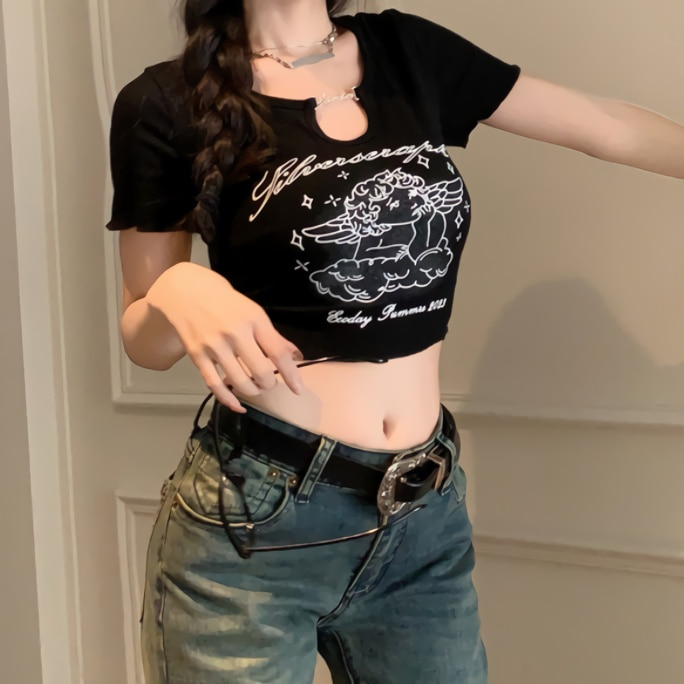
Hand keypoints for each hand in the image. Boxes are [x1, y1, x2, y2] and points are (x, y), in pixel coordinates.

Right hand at [146, 262, 303, 412]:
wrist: (188, 291)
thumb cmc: (227, 303)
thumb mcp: (254, 313)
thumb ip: (274, 337)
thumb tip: (296, 356)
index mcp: (254, 320)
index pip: (278, 352)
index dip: (291, 375)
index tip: (298, 390)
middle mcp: (235, 333)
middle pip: (260, 372)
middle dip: (269, 384)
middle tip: (268, 383)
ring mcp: (214, 345)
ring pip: (239, 382)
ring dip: (252, 391)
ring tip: (255, 388)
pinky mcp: (197, 355)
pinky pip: (214, 385)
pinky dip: (228, 400)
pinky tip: (238, 405)